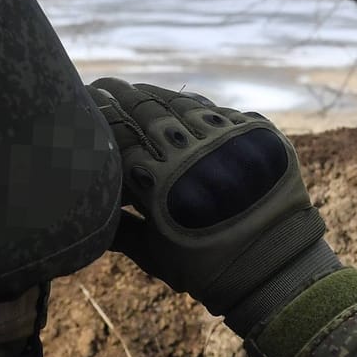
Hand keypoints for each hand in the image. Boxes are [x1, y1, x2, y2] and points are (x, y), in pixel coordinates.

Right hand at [87, 78, 338, 331]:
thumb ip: (118, 230)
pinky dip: (197, 106)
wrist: (274, 271)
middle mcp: (190, 154)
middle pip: (146, 111)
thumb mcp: (154, 255)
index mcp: (157, 183)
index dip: (99, 114)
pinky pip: (220, 111)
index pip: (118, 134)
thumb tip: (83, 216)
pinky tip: (185, 103)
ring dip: (157, 95)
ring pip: (183, 105)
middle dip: (120, 94)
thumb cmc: (206, 270)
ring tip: (139, 91)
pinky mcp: (257, 136)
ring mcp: (226, 141)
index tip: (83, 100)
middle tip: (104, 85)